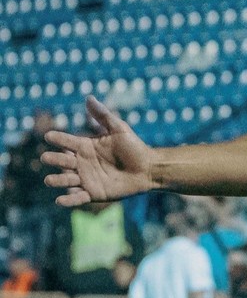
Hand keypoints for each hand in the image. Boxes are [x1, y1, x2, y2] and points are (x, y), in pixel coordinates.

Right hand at [40, 96, 155, 206]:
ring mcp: (86, 178)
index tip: (49, 136)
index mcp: (85, 147)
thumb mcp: (119, 129)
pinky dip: (68, 200)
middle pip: (63, 161)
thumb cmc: (134, 147)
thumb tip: (88, 97)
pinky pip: (78, 198)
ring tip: (49, 180)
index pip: (67, 142)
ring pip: (67, 180)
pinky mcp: (93, 193)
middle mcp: (82, 163)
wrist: (149, 168)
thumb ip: (103, 115)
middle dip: (54, 159)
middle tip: (46, 158)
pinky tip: (60, 200)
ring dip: (57, 180)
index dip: (58, 139)